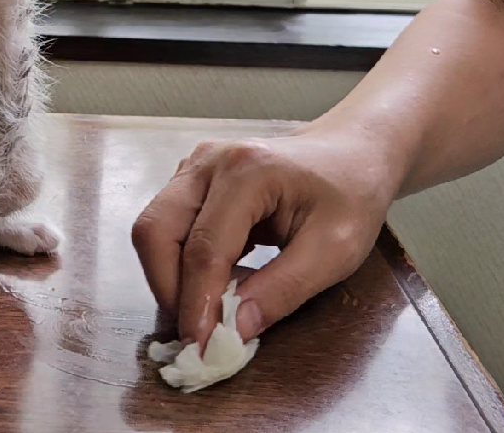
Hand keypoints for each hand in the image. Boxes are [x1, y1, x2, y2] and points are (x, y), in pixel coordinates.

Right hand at [131, 129, 395, 347]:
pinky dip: (180, 262)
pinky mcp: (191, 179)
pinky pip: (167, 225)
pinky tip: (217, 282)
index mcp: (247, 172)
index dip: (197, 303)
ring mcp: (195, 166)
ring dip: (170, 276)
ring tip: (211, 308)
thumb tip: (235, 329)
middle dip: (168, 288)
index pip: (204, 246)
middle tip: (198, 332)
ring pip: (153, 228)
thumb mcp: (336, 250)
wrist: (349, 153)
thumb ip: (284, 289)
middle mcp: (209, 162)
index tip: (202, 351)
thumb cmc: (350, 195)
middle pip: (155, 230)